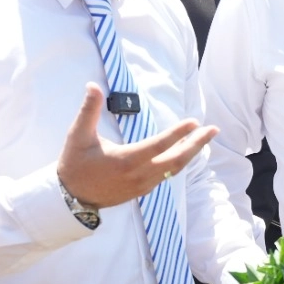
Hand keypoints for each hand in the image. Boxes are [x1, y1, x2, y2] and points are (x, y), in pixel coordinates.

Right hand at [57, 83, 217, 208]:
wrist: (71, 197)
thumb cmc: (75, 164)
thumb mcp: (78, 135)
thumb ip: (88, 110)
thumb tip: (93, 86)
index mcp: (125, 160)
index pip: (158, 146)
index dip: (178, 134)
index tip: (193, 121)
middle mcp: (138, 175)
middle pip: (175, 160)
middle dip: (196, 144)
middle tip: (213, 129)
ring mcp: (142, 185)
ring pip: (174, 169)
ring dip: (191, 153)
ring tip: (205, 137)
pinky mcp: (142, 190)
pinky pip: (166, 175)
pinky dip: (179, 163)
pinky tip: (187, 152)